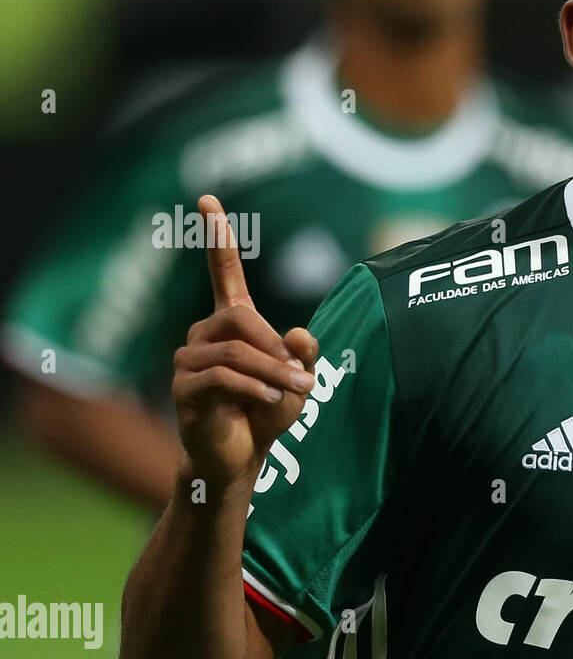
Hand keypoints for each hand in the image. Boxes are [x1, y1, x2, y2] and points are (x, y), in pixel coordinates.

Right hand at [172, 194, 317, 487]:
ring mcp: (189, 359)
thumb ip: (303, 355)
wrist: (239, 457)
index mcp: (232, 323)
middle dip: (275, 348)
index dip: (218, 238)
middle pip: (239, 319)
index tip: (209, 201)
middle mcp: (205, 334)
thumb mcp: (297, 381)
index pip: (223, 273)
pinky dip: (250, 386)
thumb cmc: (266, 413)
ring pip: (234, 352)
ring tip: (292, 392)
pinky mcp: (184, 387)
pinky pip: (219, 376)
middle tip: (302, 379)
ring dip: (271, 372)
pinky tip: (265, 399)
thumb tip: (300, 334)